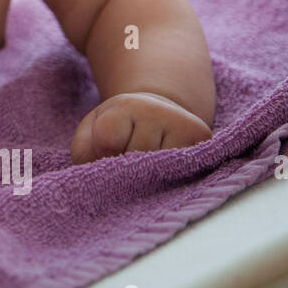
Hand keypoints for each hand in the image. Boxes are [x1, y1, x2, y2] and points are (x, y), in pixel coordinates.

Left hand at [70, 91, 212, 163]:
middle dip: (126, 166)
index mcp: (125, 106)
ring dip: (148, 175)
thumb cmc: (118, 128)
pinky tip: (166, 167)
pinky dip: (170, 177)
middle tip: (130, 154)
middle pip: (134, 158)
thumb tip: (96, 181)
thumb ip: (83, 154)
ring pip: (158, 170)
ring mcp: (183, 124)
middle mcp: (157, 111)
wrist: (157, 113)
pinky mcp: (204, 139)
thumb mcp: (90, 133)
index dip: (104, 152)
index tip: (110, 146)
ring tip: (147, 160)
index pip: (108, 141)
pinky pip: (182, 173)